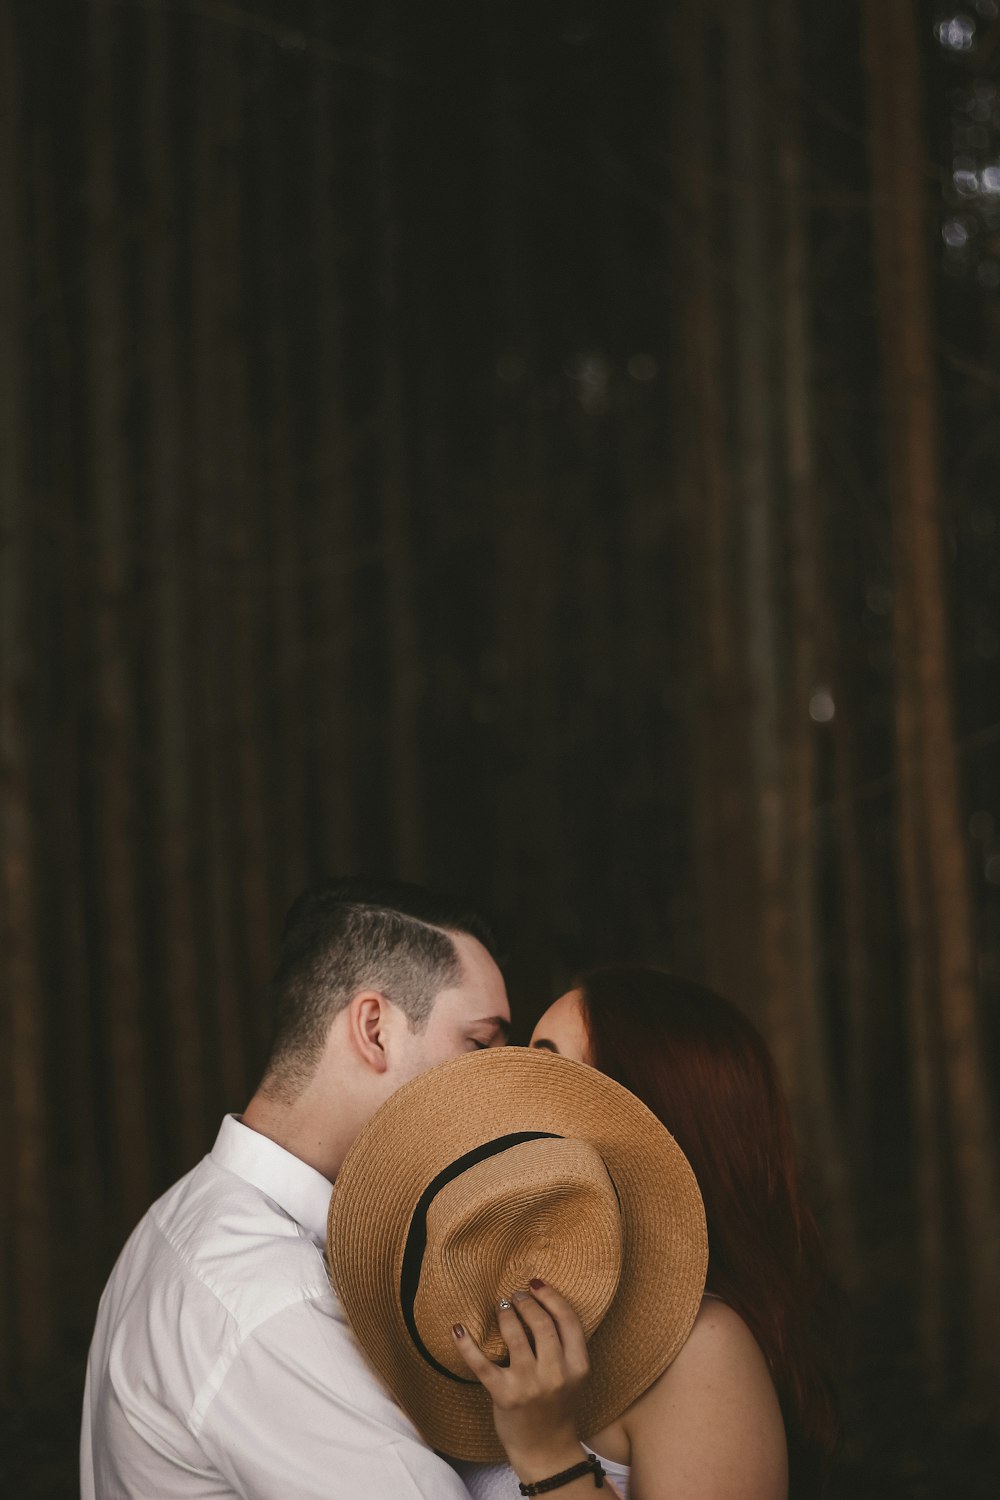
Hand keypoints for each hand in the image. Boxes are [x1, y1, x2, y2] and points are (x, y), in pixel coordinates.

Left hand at [452, 1280, 590, 1479]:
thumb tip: (542, 1303)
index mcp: (578, 1367)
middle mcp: (555, 1374)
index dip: (551, 1296)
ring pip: (514, 1335)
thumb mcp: (574, 1377)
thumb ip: (566, 1347)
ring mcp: (528, 1385)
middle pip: (541, 1323)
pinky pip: (481, 1364)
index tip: (536, 1284)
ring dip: (505, 1314)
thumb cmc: (559, 1408)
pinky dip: (466, 1344)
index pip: (567, 1320)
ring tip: (501, 1306)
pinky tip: (457, 1328)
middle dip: (526, 1302)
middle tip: (516, 1295)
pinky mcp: (504, 1396)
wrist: (547, 1452)